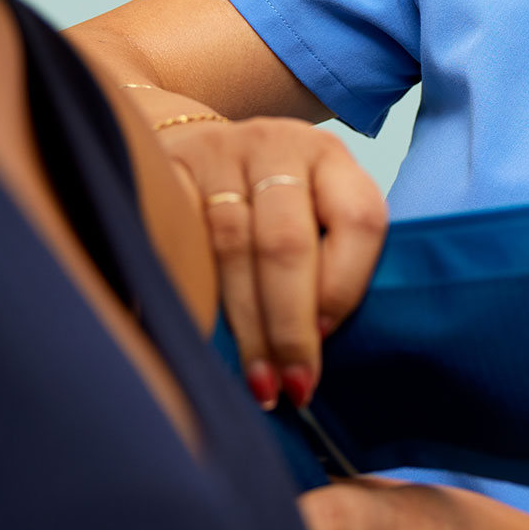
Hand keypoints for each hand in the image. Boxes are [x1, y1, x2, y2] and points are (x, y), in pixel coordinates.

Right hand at [155, 115, 384, 407]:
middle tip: (294, 384)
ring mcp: (221, 153)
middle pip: (287, 243)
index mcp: (332, 158)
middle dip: (291, 326)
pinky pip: (182, 238)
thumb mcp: (314, 207)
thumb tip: (328, 347)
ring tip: (259, 382)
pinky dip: (196, 295)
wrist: (200, 144)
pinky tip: (206, 335)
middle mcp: (279, 146)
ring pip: (233, 248)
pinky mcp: (171, 168)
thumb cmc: (272, 199)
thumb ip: (330, 258)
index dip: (344, 286)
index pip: (358, 219)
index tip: (328, 339)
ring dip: (247, 327)